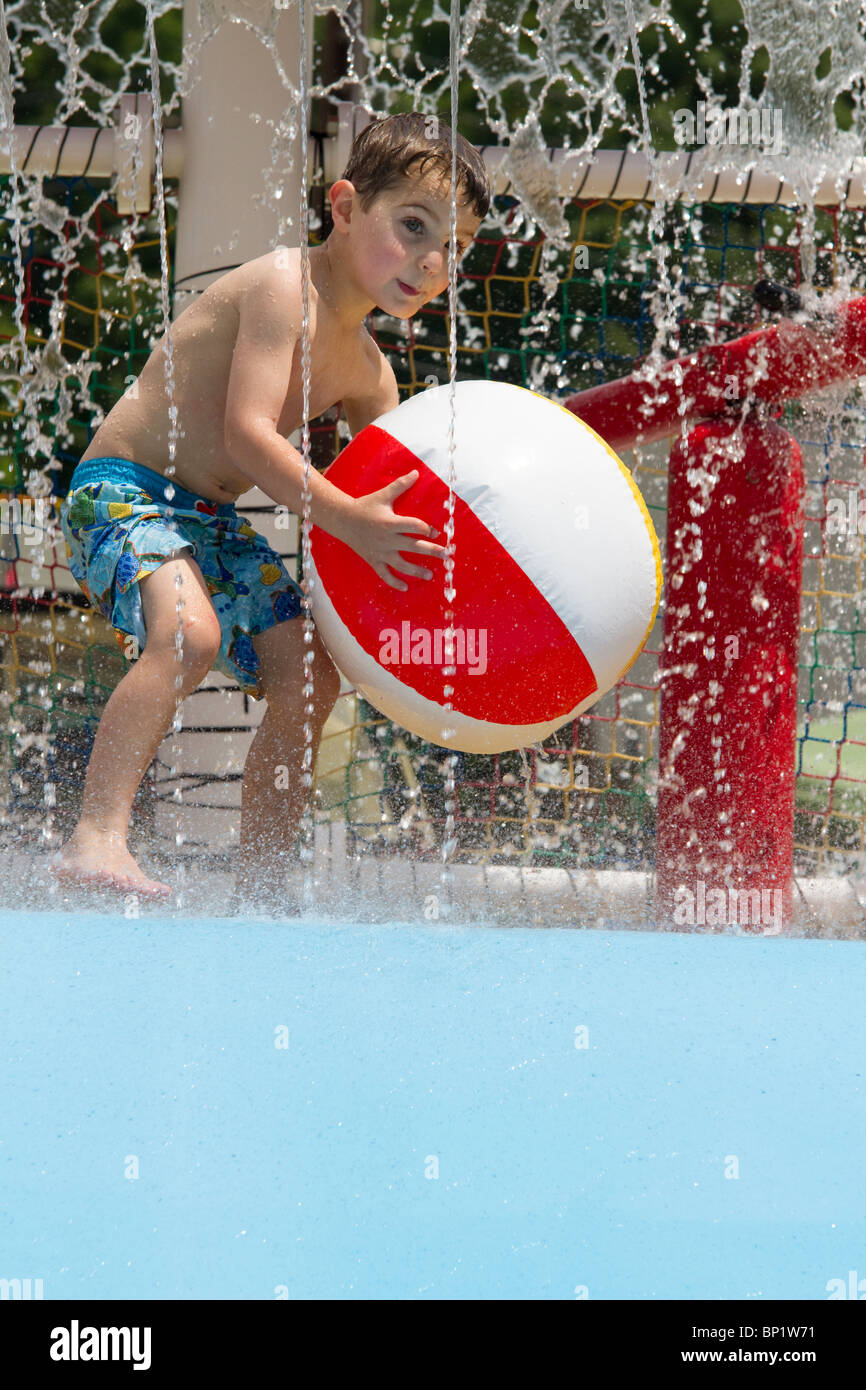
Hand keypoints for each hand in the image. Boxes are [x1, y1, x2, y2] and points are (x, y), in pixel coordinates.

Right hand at [342, 470, 446, 590]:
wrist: (343, 520)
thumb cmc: (365, 506)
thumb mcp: (383, 495)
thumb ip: (400, 485)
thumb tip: (416, 472)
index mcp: (390, 522)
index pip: (414, 526)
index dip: (427, 529)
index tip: (436, 532)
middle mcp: (387, 539)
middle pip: (413, 547)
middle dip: (431, 551)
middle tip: (445, 555)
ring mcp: (380, 552)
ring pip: (401, 565)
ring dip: (417, 571)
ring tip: (430, 575)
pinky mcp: (374, 560)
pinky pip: (385, 574)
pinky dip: (394, 582)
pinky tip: (405, 588)